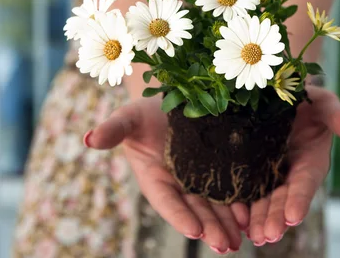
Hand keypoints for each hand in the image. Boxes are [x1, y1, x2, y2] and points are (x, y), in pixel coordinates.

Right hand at [85, 97, 248, 253]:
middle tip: (224, 245)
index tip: (194, 231)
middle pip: (195, 209)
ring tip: (240, 239)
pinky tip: (250, 215)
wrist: (169, 96)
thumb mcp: (127, 117)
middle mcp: (178, 182)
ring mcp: (199, 177)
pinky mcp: (218, 167)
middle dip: (210, 227)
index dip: (180, 216)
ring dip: (226, 222)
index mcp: (155, 178)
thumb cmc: (143, 111)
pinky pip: (229, 187)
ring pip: (214, 204)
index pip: (167, 201)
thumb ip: (112, 130)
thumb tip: (88, 139)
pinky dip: (238, 202)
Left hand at [247, 86, 339, 244]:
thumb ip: (339, 118)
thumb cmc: (307, 98)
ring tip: (252, 234)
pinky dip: (239, 204)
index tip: (293, 217)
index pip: (305, 183)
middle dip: (275, 217)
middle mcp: (289, 172)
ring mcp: (267, 172)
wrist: (278, 90)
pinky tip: (233, 217)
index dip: (300, 199)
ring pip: (263, 199)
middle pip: (282, 198)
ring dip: (258, 218)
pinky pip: (243, 187)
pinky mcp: (248, 167)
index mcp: (310, 161)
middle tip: (266, 235)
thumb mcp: (323, 104)